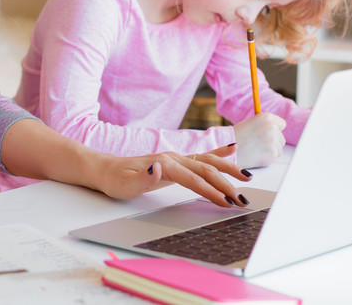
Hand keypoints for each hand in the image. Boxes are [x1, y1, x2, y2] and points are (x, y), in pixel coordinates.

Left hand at [86, 143, 253, 207]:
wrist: (105, 170)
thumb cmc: (115, 179)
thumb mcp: (125, 184)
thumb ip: (145, 177)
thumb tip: (160, 169)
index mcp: (165, 164)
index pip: (194, 179)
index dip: (211, 191)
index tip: (226, 202)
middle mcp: (173, 158)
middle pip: (206, 169)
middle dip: (226, 184)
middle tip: (242, 199)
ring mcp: (176, 158)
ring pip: (208, 161)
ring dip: (228, 169)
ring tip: (247, 177)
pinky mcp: (176, 162)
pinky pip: (202, 156)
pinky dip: (219, 153)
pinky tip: (231, 150)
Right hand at [231, 112, 286, 168]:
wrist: (227, 150)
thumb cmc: (237, 136)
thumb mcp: (250, 123)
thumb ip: (264, 124)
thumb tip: (276, 128)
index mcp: (267, 118)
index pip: (282, 124)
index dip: (275, 129)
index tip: (268, 133)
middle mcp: (272, 128)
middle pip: (281, 137)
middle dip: (273, 142)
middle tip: (258, 143)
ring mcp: (273, 141)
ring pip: (279, 148)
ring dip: (271, 150)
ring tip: (256, 149)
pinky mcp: (272, 154)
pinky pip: (274, 157)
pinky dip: (267, 158)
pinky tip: (257, 155)